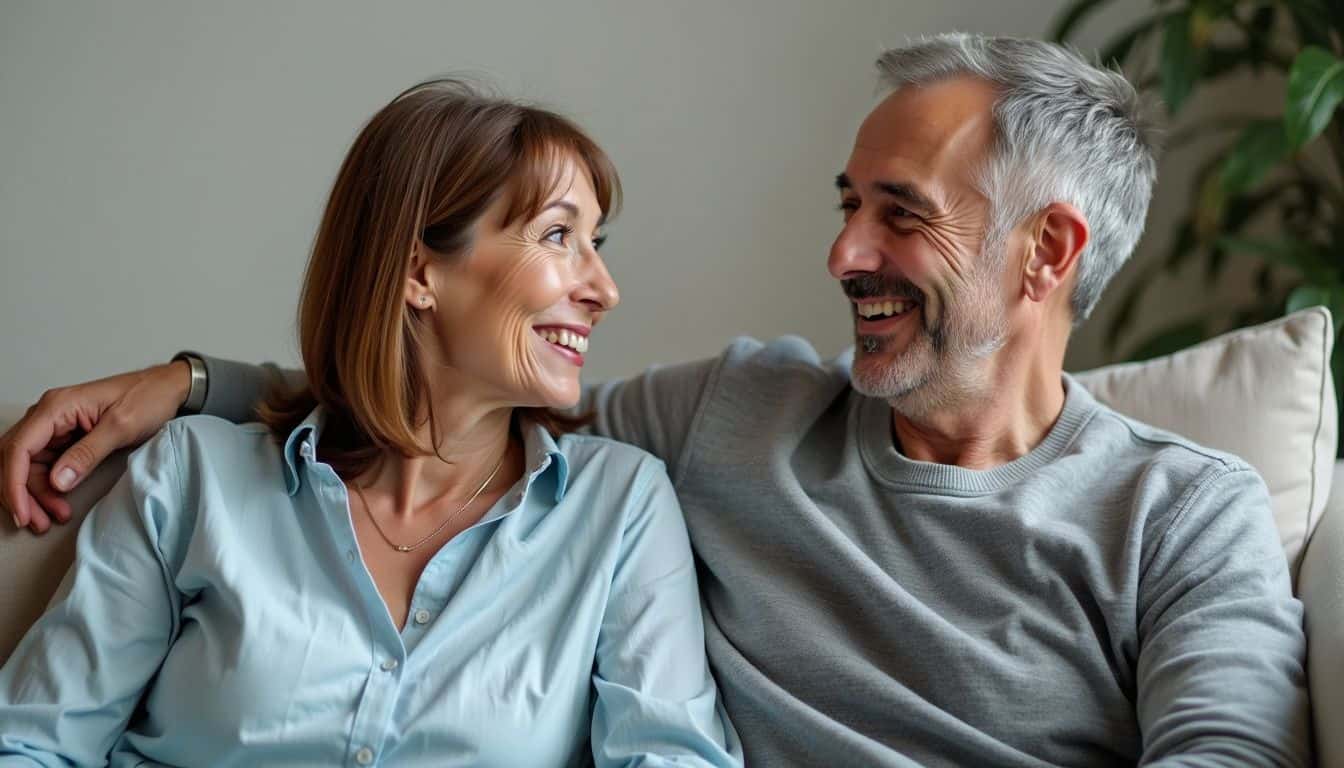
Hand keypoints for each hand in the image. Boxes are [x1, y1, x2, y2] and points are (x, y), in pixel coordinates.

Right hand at [1, 362, 190, 531]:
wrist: (166, 389)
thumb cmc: (148, 397)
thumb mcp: (121, 427)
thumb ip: (88, 454)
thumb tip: (58, 481)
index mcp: (56, 407)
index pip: (18, 449)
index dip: (14, 484)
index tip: (23, 512)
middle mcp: (48, 415)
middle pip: (16, 460)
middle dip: (21, 494)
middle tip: (37, 522)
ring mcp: (55, 426)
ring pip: (28, 466)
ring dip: (35, 494)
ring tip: (52, 518)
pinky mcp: (65, 437)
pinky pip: (45, 465)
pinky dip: (48, 487)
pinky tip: (58, 503)